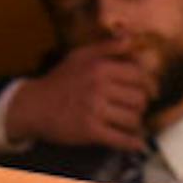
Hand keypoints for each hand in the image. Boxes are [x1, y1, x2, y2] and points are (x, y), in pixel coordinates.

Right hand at [3, 39, 157, 151]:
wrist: (33, 105)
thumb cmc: (59, 80)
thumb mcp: (81, 55)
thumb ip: (108, 46)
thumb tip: (131, 38)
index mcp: (100, 67)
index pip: (139, 76)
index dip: (148, 85)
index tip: (149, 92)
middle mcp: (99, 87)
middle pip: (139, 98)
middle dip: (141, 105)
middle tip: (136, 108)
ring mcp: (94, 110)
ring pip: (133, 119)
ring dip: (135, 123)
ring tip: (131, 122)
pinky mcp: (89, 131)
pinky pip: (120, 139)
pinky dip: (132, 142)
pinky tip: (137, 143)